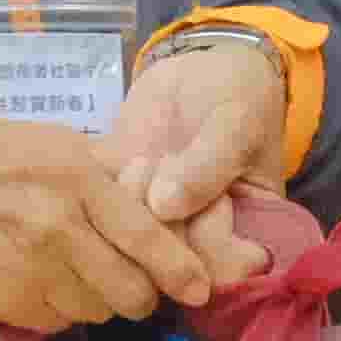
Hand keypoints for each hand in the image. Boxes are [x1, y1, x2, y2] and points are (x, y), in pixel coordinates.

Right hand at [0, 113, 227, 335]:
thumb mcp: (50, 141)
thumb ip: (105, 171)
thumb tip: (156, 194)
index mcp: (77, 181)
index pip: (148, 238)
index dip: (182, 271)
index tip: (200, 289)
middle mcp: (59, 231)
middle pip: (132, 293)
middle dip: (142, 292)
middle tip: (133, 279)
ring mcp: (30, 273)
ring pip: (96, 312)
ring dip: (98, 299)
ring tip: (76, 271)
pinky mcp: (4, 304)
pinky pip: (56, 321)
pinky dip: (59, 308)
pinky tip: (40, 279)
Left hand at [106, 30, 294, 281]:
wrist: (203, 67)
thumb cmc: (237, 96)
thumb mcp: (236, 124)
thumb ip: (208, 165)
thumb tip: (164, 207)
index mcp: (246, 233)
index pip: (220, 272)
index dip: (203, 248)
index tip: (208, 204)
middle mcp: (198, 237)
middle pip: (167, 265)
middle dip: (156, 222)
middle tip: (162, 167)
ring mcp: (155, 221)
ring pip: (125, 243)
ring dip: (127, 200)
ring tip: (144, 160)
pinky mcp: (117, 198)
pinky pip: (94, 211)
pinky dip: (94, 188)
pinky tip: (114, 159)